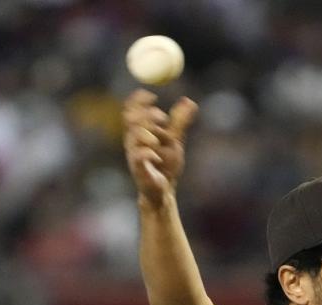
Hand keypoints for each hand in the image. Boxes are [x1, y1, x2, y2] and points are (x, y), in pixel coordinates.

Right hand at [122, 89, 197, 206]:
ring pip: (135, 136)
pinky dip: (148, 153)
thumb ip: (180, 121)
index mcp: (139, 132)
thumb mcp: (175, 140)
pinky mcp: (139, 170)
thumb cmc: (166, 166)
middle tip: (162, 118)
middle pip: (132, 119)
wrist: (164, 191)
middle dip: (147, 115)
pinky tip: (157, 157)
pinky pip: (139, 157)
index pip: (132, 110)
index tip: (152, 95)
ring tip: (159, 141)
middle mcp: (133, 141)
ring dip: (149, 133)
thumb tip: (189, 101)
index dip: (138, 100)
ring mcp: (134, 155)